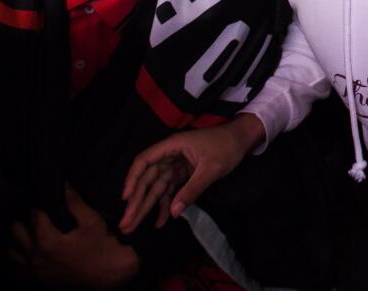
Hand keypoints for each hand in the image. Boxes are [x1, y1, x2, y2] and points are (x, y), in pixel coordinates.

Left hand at [10, 186, 137, 287]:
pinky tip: (32, 251)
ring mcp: (34, 272)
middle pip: (16, 231)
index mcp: (48, 241)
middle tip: (40, 219)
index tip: (47, 204)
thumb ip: (74, 202)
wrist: (107, 274)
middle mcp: (36, 257)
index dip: (41, 206)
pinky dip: (20, 258)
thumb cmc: (101, 246)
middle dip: (27, 221)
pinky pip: (15, 267)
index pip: (34, 215)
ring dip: (21, 240)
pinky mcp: (35, 281)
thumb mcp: (91, 220)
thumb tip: (63, 184)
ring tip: (34, 235)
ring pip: (12, 250)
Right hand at [119, 114, 262, 233]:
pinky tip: (160, 221)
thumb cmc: (226, 147)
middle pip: (148, 179)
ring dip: (146, 207)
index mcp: (173, 146)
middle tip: (125, 223)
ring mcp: (176, 165)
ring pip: (156, 187)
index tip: (125, 198)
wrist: (242, 140)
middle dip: (136, 201)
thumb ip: (192, 190)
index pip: (145, 161)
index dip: (132, 179)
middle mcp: (170, 155)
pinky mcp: (183, 174)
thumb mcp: (211, 169)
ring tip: (133, 226)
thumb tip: (174, 212)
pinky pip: (169, 190)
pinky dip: (165, 205)